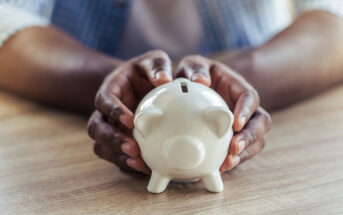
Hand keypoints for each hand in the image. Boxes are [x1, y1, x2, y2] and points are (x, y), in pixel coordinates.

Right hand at [87, 50, 172, 173]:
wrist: (143, 83)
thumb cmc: (147, 71)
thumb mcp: (153, 60)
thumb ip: (157, 65)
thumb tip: (164, 80)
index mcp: (111, 90)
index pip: (104, 100)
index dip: (113, 111)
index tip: (130, 120)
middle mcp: (106, 111)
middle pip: (96, 128)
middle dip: (112, 139)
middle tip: (133, 148)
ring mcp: (110, 127)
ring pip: (101, 145)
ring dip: (117, 155)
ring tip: (139, 162)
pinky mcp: (118, 140)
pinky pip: (115, 156)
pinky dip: (127, 163)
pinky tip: (145, 168)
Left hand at [174, 55, 271, 171]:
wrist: (193, 87)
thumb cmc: (194, 74)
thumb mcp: (193, 65)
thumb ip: (195, 69)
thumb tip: (200, 81)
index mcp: (237, 88)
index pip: (250, 97)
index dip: (246, 111)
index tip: (235, 123)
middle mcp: (245, 108)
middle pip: (261, 123)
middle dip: (250, 137)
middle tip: (234, 148)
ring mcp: (242, 124)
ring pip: (255, 140)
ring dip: (244, 153)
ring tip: (227, 162)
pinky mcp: (234, 138)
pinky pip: (241, 151)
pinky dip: (234, 160)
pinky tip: (221, 167)